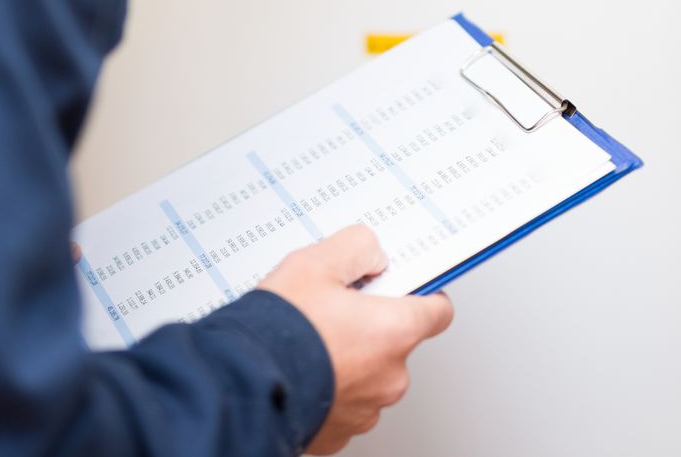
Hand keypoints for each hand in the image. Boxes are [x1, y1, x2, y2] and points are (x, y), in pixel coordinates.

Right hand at [259, 225, 453, 454]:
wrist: (242, 382)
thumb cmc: (278, 330)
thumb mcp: (315, 263)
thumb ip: (357, 248)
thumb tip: (371, 254)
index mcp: (395, 332)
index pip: (438, 310)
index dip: (421, 294)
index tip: (404, 287)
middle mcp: (390, 377)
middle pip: (396, 342)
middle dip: (370, 326)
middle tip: (334, 312)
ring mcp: (366, 410)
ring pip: (369, 375)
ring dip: (349, 360)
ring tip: (312, 343)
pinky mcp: (340, 433)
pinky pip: (345, 402)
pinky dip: (330, 387)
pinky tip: (305, 371)